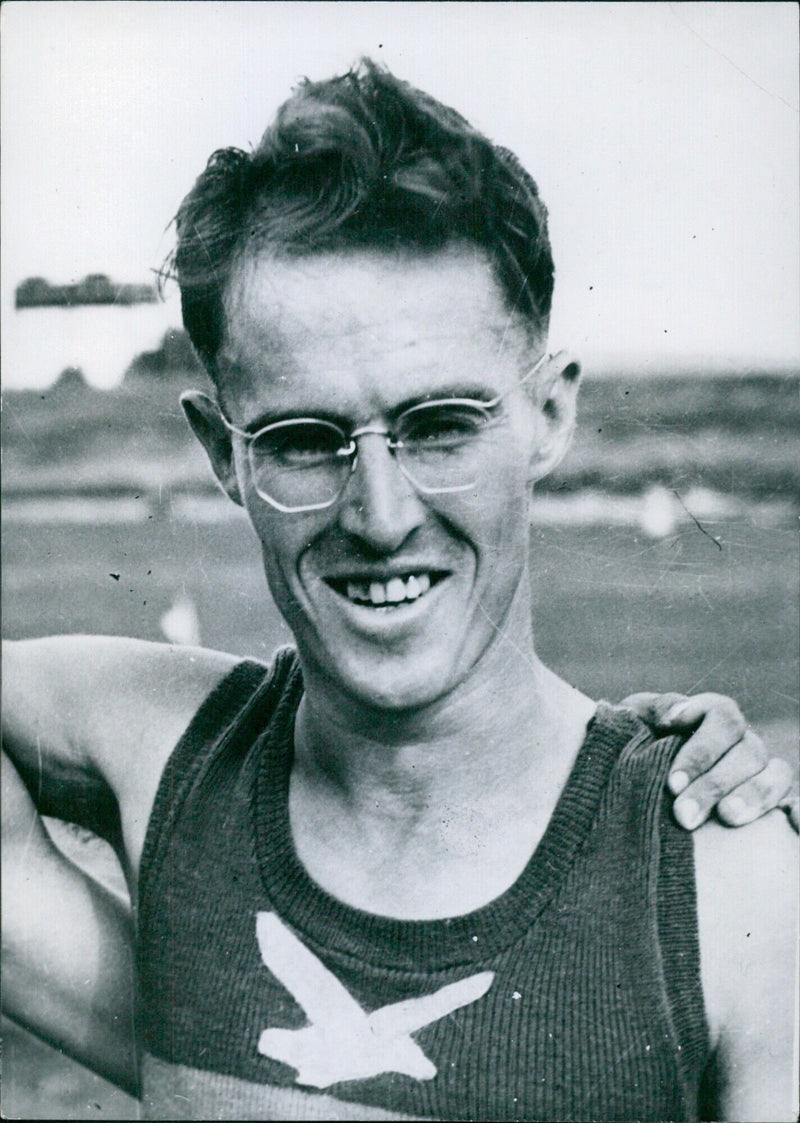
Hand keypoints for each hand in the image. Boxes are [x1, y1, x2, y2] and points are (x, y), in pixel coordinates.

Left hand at [621, 692, 797, 832]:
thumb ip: (650, 711)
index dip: (701, 748)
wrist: (635, 787)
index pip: (723, 718)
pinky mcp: (772, 806)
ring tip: (726, 818)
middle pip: (746, 752)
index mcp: (713, 717)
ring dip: (753, 797)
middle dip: (714, 784)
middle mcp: (743, 742)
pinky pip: (793, 805)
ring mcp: (761, 773)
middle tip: (683, 814)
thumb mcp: (635, 726)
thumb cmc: (634, 751)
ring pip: (775, 775)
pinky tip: (793, 826)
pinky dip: (799, 813)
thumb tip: (673, 713)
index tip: (672, 782)